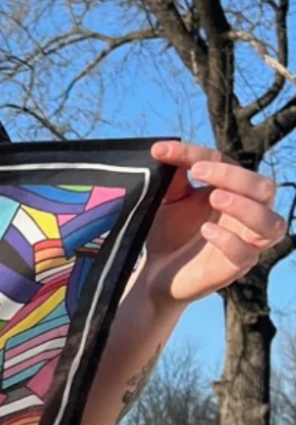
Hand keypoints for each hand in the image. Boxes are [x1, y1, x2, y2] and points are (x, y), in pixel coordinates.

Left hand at [142, 141, 287, 306]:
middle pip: (264, 188)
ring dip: (245, 207)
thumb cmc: (169, 234)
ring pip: (270, 222)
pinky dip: (229, 240)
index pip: (228, 163)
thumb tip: (163, 149)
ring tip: (214, 197)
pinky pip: (246, 254)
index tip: (164, 152)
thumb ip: (173, 177)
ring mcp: (246, 242)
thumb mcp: (169, 201)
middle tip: (199, 172)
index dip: (197, 154)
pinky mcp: (235, 268)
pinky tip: (207, 230)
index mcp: (234, 191)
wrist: (155, 274)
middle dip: (235, 176)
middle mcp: (248, 214)